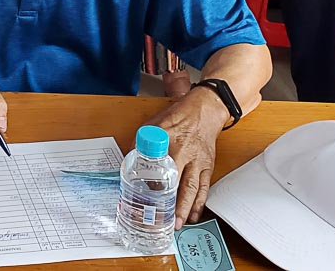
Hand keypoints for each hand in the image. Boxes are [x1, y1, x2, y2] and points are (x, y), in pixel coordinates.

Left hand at [148, 87, 229, 227]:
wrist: (204, 111)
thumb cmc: (177, 117)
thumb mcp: (153, 123)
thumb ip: (140, 142)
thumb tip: (126, 159)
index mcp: (168, 141)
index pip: (158, 165)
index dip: (151, 183)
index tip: (143, 197)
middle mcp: (185, 153)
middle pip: (178, 182)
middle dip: (171, 204)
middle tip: (163, 220)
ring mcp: (198, 161)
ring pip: (192, 188)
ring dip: (186, 208)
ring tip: (179, 224)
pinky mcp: (208, 166)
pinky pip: (204, 187)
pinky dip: (199, 203)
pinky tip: (194, 214)